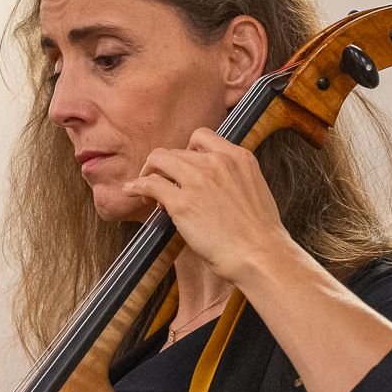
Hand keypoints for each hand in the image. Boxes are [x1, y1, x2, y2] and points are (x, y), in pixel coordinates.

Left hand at [124, 128, 297, 291]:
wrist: (260, 255)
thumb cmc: (259, 233)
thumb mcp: (254, 189)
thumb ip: (234, 178)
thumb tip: (214, 183)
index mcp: (238, 157)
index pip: (201, 136)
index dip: (186, 150)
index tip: (182, 168)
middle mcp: (217, 162)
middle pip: (176, 152)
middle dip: (166, 169)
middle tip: (163, 189)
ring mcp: (198, 181)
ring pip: (159, 161)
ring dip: (149, 173)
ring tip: (149, 194)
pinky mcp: (182, 203)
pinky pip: (150, 184)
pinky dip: (137, 186)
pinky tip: (131, 191)